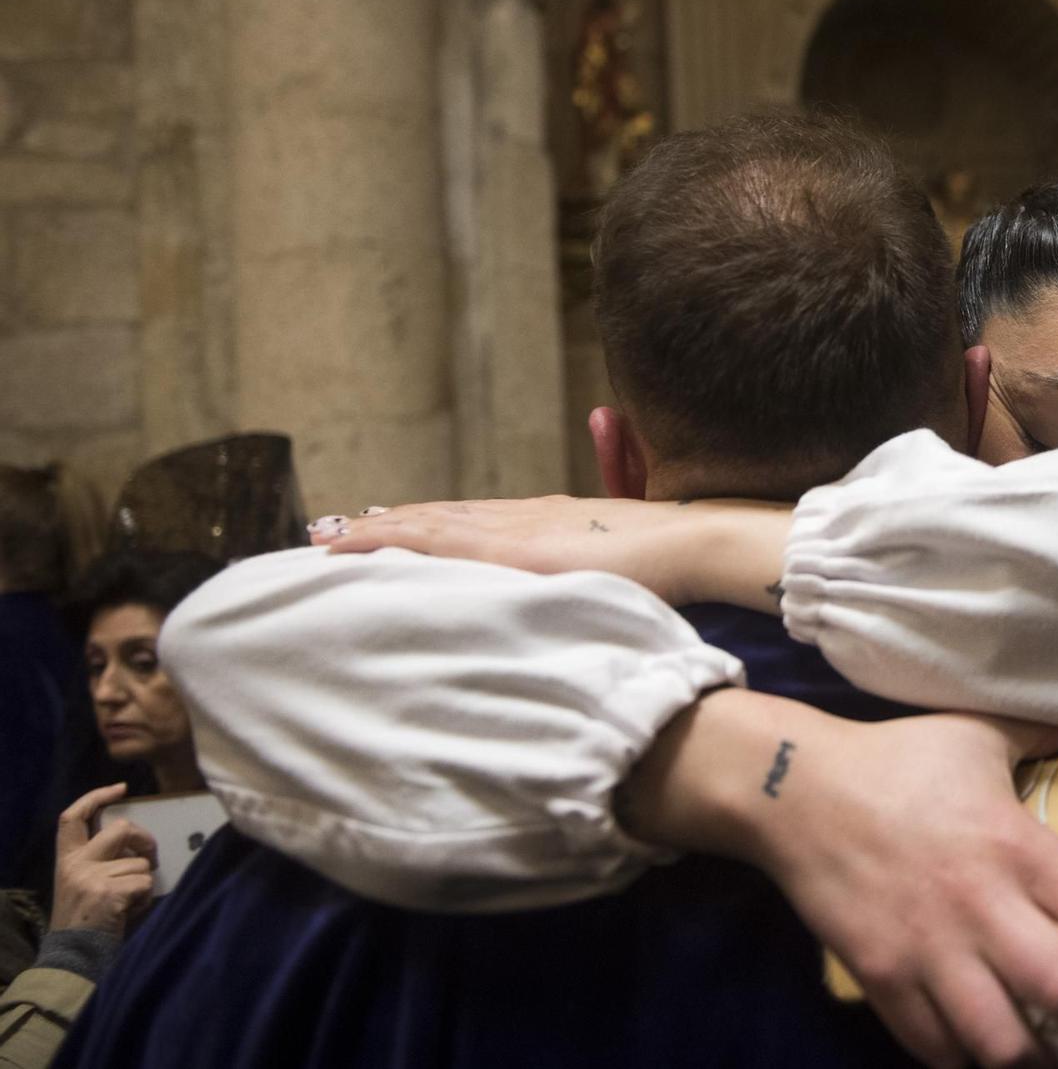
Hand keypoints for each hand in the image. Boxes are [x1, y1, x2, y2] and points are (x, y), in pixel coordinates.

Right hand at [48, 784, 157, 937]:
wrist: (73, 957)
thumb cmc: (86, 920)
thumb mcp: (82, 884)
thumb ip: (100, 860)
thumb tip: (136, 841)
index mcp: (66, 860)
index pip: (72, 817)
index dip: (96, 797)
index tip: (121, 789)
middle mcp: (75, 864)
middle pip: (120, 829)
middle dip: (144, 840)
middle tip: (149, 859)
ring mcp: (91, 877)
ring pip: (140, 862)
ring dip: (143, 881)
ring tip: (127, 902)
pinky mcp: (109, 892)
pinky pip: (145, 882)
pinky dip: (145, 898)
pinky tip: (128, 912)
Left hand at [313, 495, 793, 611]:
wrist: (694, 542)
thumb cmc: (671, 559)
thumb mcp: (619, 563)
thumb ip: (590, 566)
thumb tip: (581, 578)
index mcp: (544, 521)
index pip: (470, 521)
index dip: (425, 523)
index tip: (385, 527)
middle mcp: (520, 515)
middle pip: (439, 517)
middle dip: (387, 525)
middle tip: (332, 530)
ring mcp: (513, 528)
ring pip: (426, 525)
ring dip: (374, 532)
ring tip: (328, 538)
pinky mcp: (510, 549)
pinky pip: (431, 545)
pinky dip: (386, 543)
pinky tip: (353, 548)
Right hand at [772, 713, 1057, 1067]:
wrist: (794, 789)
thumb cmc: (897, 759)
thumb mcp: (981, 735)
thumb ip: (1048, 739)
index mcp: (1014, 845)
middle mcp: (979, 907)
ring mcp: (927, 951)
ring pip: (1004, 1044)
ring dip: (1051, 1067)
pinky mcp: (882, 978)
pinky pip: (936, 1048)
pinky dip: (972, 1063)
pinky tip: (1000, 1057)